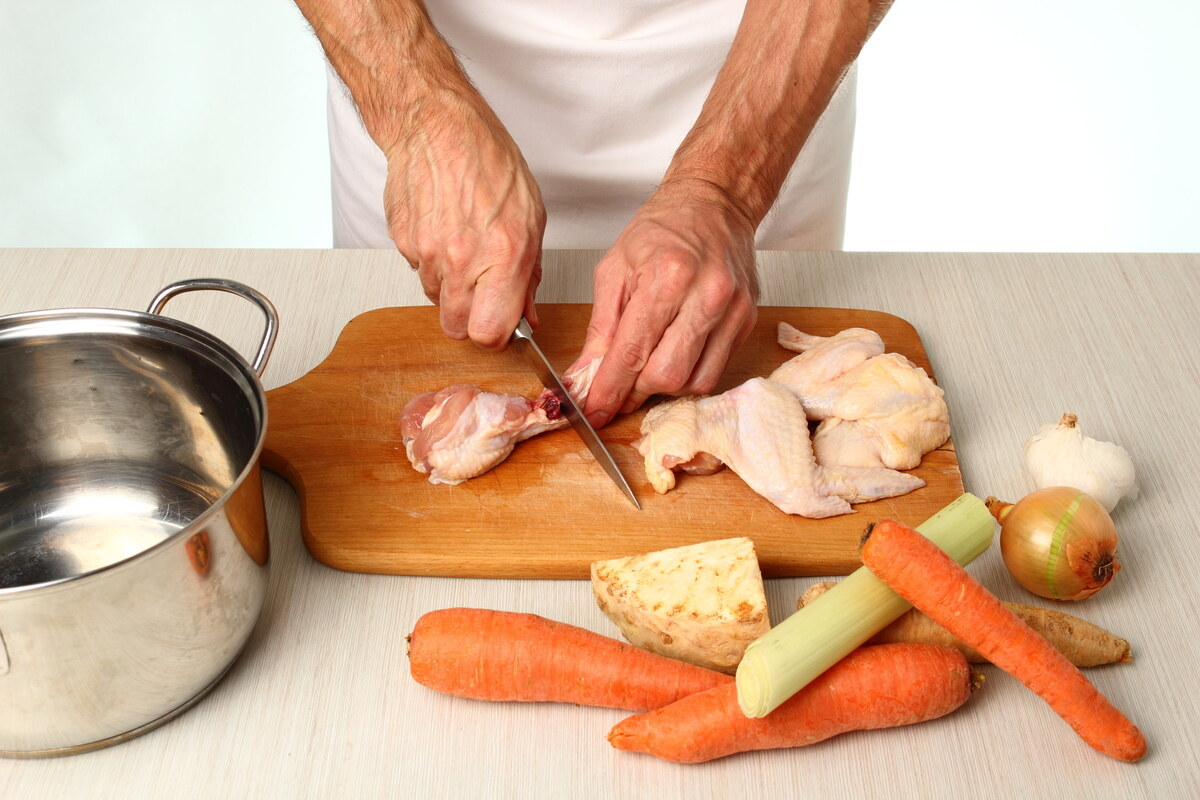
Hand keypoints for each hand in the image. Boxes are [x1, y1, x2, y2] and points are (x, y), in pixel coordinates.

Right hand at [383, 92, 545, 349]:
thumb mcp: (530, 217)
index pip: (489, 333)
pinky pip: (419, 271)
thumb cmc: (487, 160)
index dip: (495, 334)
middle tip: (481, 292)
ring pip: (437, 300)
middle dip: (470, 317)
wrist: (437, 126)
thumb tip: (527, 311)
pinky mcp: (402, 243)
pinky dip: (432, 261)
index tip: (501, 322)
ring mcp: (427, 253)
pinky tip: (444, 231)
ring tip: (463, 247)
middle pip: (457, 328)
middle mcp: (461, 259)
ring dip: (451, 287)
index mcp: (502, 255)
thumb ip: (528, 273)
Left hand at [577, 179, 759, 426]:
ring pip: (695, 382)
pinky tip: (673, 356)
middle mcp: (706, 295)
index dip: (610, 390)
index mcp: (667, 276)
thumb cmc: (663, 229)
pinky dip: (689, 375)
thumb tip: (586, 375)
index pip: (632, 351)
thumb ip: (601, 328)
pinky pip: (715, 371)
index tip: (594, 411)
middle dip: (636, 391)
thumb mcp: (615, 269)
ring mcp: (732, 310)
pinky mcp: (747, 321)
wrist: (713, 204)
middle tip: (619, 387)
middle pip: (667, 375)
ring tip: (647, 366)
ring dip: (664, 386)